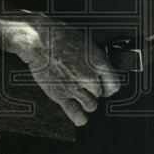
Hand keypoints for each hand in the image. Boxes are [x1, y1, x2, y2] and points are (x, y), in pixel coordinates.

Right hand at [0, 15, 121, 125]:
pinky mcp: (60, 95)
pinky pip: (76, 113)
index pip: (114, 84)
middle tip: (84, 83)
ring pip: (91, 105)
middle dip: (94, 90)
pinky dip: (80, 117)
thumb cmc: (59, 36)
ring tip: (79, 94)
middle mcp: (89, 76)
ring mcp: (75, 87)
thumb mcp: (86, 42)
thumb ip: (96, 59)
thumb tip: (102, 69)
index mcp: (98, 62)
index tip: (106, 87)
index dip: (110, 86)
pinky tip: (80, 116)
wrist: (39, 40)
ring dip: (87, 101)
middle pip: (100, 94)